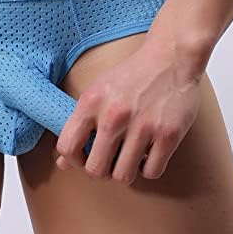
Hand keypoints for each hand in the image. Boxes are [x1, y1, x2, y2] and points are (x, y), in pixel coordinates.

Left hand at [56, 40, 202, 184]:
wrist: (170, 57)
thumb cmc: (130, 76)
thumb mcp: (97, 92)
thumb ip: (79, 126)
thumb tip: (62, 163)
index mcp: (91, 103)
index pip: (67, 146)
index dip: (73, 160)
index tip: (83, 158)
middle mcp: (113, 115)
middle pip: (95, 169)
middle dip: (100, 171)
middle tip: (108, 162)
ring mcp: (142, 126)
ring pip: (122, 176)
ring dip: (124, 172)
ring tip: (127, 159)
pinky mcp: (168, 134)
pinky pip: (151, 172)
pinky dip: (148, 169)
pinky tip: (147, 155)